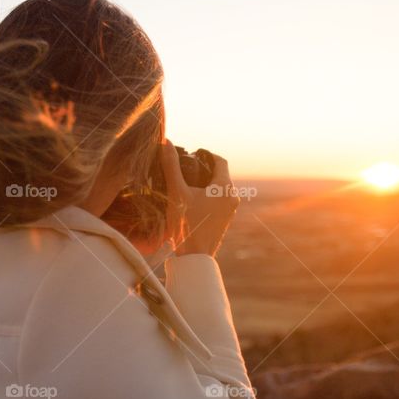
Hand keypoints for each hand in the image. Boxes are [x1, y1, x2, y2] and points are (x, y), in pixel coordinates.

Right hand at [161, 140, 237, 256]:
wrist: (194, 257)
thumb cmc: (186, 224)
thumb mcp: (176, 192)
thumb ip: (171, 165)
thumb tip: (166, 142)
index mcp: (225, 187)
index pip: (219, 160)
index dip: (205, 154)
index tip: (190, 156)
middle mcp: (232, 197)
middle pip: (219, 174)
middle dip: (202, 169)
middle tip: (184, 170)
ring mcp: (230, 210)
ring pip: (218, 188)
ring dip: (204, 184)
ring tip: (184, 185)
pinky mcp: (225, 220)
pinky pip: (218, 201)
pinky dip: (206, 196)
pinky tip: (190, 201)